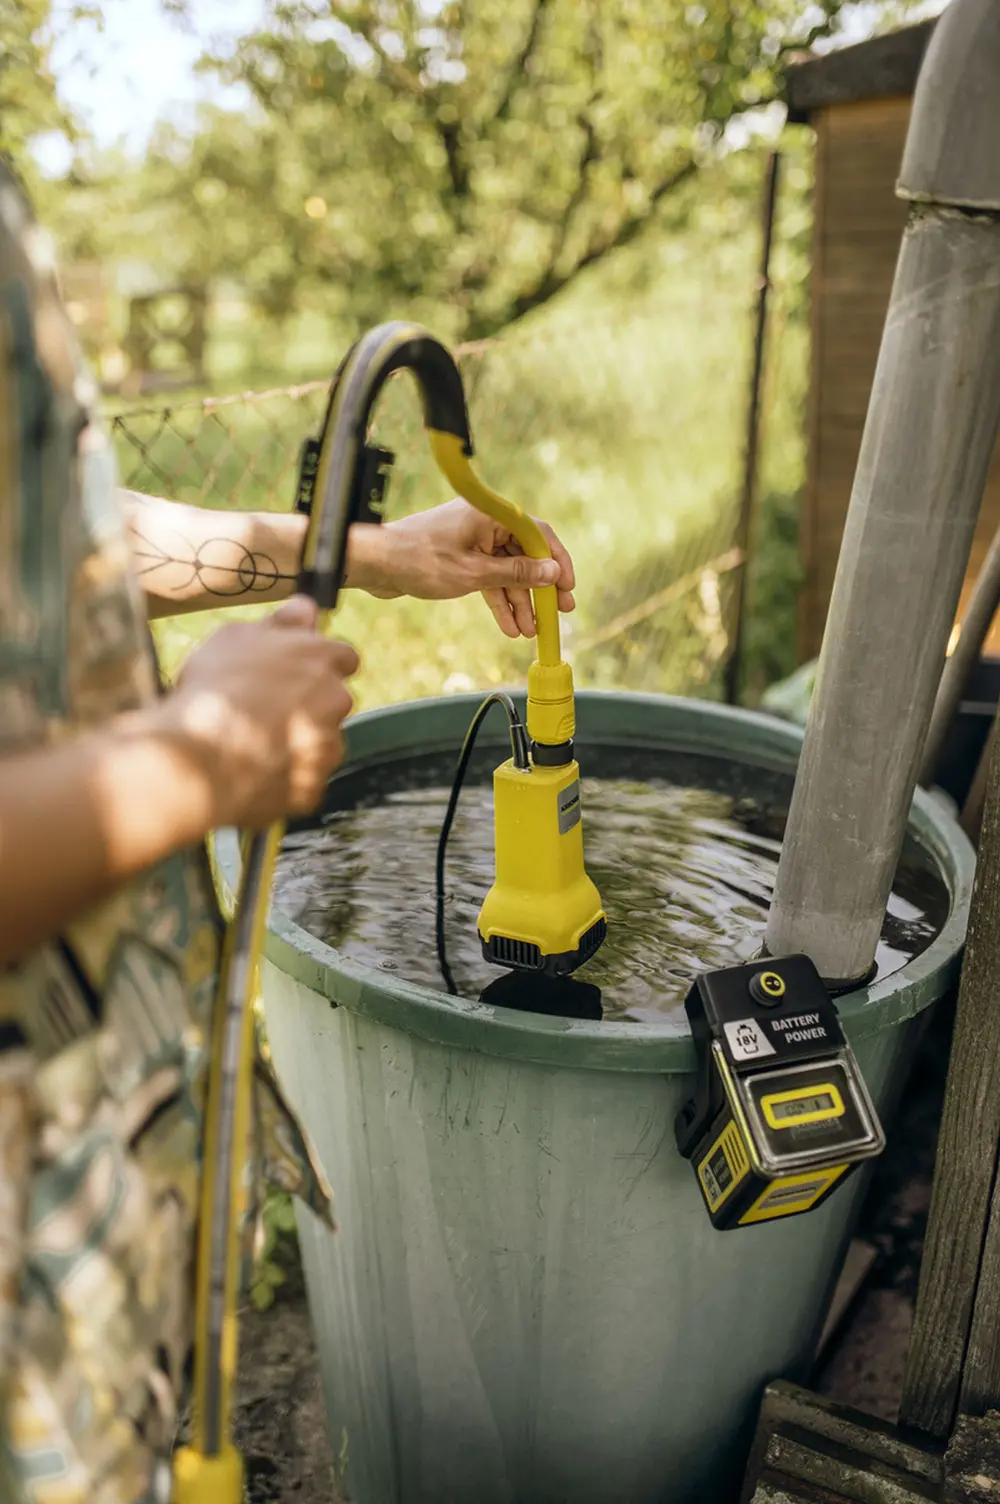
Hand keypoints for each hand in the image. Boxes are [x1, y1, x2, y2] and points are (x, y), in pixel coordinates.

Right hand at [162, 597, 358, 828]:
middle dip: (310, 705)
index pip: (343, 656)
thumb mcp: (233, 638)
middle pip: (334, 701)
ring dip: (299, 742)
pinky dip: (285, 779)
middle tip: (264, 711)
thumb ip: (280, 622)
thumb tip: (306, 608)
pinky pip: (303, 782)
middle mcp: (335, 699)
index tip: (294, 674)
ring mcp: (328, 747)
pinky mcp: (314, 788)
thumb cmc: (212, 689)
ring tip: (251, 744)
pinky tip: (252, 772)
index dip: (318, 665)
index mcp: (320, 657)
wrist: (197, 756)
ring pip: (321, 743)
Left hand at [357, 498, 575, 638]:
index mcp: (491, 515)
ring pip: (506, 572)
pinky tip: (508, 626)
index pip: (539, 534)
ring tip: (529, 631)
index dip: (557, 562)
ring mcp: (472, 540)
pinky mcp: (460, 557)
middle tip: (556, 614)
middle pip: (525, 555)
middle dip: (539, 589)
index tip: (567, 588)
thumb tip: (551, 573)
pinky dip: (497, 600)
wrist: (375, 565)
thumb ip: (516, 574)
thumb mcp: (474, 573)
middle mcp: (485, 523)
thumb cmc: (419, 560)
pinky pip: (488, 578)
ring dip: (518, 602)